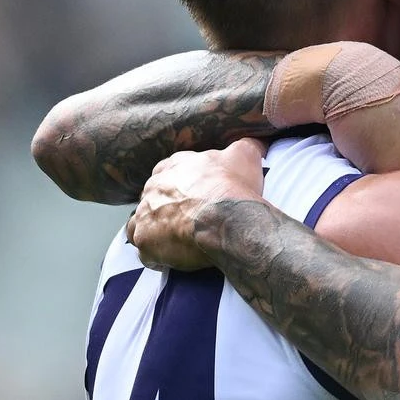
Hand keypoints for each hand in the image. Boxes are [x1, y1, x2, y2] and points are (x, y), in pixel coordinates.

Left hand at [127, 138, 266, 270]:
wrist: (226, 218)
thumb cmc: (233, 187)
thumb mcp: (245, 155)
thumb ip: (246, 146)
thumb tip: (256, 142)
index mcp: (173, 165)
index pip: (167, 171)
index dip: (180, 184)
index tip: (193, 195)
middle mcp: (153, 186)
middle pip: (154, 197)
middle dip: (166, 207)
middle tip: (188, 219)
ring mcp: (145, 213)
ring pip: (143, 222)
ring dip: (156, 229)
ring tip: (176, 239)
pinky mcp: (145, 239)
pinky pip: (145, 249)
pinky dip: (155, 253)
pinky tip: (172, 257)